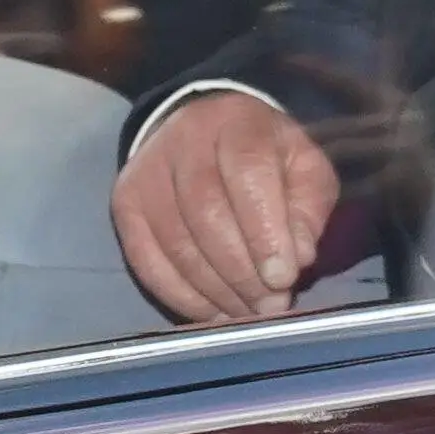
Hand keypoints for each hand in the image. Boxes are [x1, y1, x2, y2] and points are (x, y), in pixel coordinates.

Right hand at [112, 91, 336, 323]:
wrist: (207, 134)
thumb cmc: (267, 158)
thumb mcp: (304, 168)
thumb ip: (309, 207)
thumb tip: (300, 255)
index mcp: (237, 122)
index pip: (247, 171)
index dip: (265, 230)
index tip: (284, 278)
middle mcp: (184, 139)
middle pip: (205, 211)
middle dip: (241, 269)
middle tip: (270, 304)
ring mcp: (147, 172)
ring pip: (176, 242)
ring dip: (215, 289)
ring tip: (248, 311)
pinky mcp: (126, 203)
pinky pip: (147, 261)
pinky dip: (182, 297)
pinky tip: (214, 311)